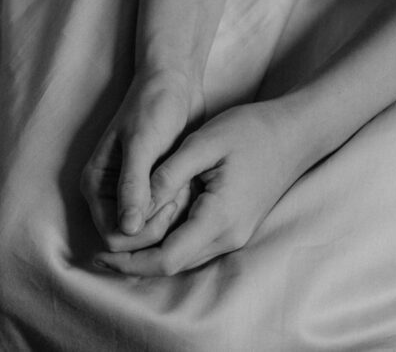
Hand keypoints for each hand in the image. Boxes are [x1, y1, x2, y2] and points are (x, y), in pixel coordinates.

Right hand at [81, 68, 205, 252]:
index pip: (113, 238)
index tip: (169, 202)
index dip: (144, 232)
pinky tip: (192, 184)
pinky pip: (166, 217)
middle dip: (160, 225)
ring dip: (173, 216)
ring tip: (187, 183)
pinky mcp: (154, 191)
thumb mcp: (142, 143)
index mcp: (96, 186)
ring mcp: (132, 195)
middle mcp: (110, 196)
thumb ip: (133, 185)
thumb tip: (128, 229)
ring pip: (152, 232)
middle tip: (182, 191)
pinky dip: (180, 208)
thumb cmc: (154, 105)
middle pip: (133, 241)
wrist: (174, 82)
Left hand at [92, 99, 312, 276]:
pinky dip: (169, 242)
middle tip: (99, 252)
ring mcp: (236, 234)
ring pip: (185, 257)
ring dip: (151, 253)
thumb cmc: (252, 130)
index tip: (100, 253)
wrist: (296, 132)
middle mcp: (229, 236)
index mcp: (219, 218)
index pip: (166, 258)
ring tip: (118, 243)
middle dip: (135, 262)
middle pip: (173, 264)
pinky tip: (150, 229)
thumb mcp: (204, 142)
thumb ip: (169, 174)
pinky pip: (196, 244)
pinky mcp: (236, 226)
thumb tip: (137, 204)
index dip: (129, 261)